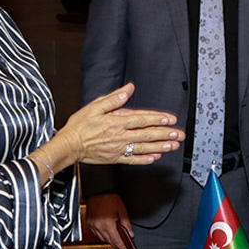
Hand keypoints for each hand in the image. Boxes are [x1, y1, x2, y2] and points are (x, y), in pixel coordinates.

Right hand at [58, 83, 184, 165]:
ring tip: (173, 146)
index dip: (157, 119)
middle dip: (165, 134)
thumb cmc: (80, 125)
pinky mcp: (115, 158)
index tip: (170, 119)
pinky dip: (145, 159)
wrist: (69, 145)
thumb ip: (114, 98)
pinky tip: (156, 157)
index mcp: (116, 121)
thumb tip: (128, 89)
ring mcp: (118, 148)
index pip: (141, 119)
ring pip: (144, 148)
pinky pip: (133, 159)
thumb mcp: (95, 106)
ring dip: (160, 147)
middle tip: (179, 134)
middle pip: (147, 134)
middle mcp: (120, 136)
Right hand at [84, 193, 131, 248]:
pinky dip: (102, 235)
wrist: (98, 191)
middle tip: (123, 246)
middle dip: (116, 244)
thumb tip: (130, 233)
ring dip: (109, 239)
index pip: (116, 240)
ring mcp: (92, 225)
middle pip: (108, 240)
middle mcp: (98, 226)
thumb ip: (127, 223)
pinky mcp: (89, 223)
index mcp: (107, 223)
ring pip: (101, 238)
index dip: (121, 247)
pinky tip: (107, 232)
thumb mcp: (122, 210)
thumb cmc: (109, 198)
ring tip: (116, 238)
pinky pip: (96, 233)